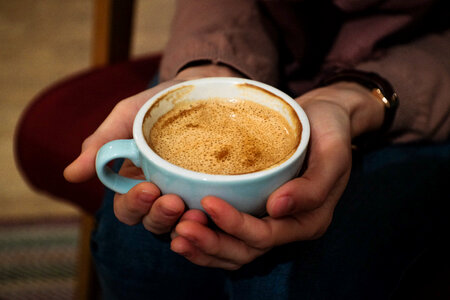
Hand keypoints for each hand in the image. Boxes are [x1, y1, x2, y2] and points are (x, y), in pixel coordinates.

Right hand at [63, 63, 242, 232]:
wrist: (201, 88)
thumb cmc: (158, 103)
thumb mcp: (128, 115)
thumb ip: (103, 143)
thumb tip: (70, 174)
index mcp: (134, 182)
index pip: (128, 208)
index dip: (134, 205)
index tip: (148, 188)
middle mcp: (160, 193)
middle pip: (153, 222)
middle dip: (160, 216)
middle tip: (174, 202)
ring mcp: (187, 193)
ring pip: (181, 225)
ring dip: (185, 223)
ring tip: (197, 212)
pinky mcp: (213, 190)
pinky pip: (212, 214)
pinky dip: (212, 218)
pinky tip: (219, 212)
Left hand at [170, 82, 384, 269]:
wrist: (323, 118)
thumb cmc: (330, 131)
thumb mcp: (333, 152)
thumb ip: (313, 186)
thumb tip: (277, 208)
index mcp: (308, 220)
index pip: (265, 235)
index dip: (235, 225)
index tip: (208, 201)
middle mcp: (286, 227)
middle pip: (244, 251)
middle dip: (211, 244)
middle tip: (180, 228)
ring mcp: (269, 221)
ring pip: (232, 249)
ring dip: (203, 246)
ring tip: (176, 235)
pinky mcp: (254, 209)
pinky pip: (227, 234)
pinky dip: (206, 235)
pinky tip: (180, 227)